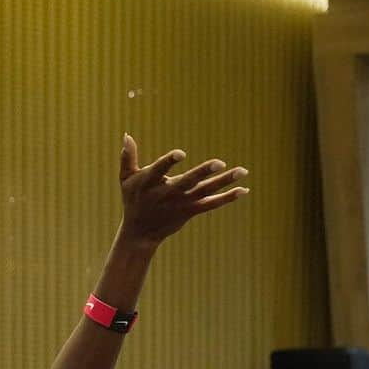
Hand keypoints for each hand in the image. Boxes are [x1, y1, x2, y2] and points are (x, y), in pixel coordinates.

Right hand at [119, 134, 247, 247]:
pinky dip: (227, 198)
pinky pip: (211, 204)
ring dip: (224, 182)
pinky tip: (243, 190)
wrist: (139, 234)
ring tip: (243, 171)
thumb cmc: (133, 201)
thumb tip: (127, 135)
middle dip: (203, 173)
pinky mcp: (190, 211)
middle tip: (219, 162)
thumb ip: (127, 158)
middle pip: (187, 182)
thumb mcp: (126, 180)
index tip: (181, 153)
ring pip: (205, 191)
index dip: (169, 162)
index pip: (159, 170)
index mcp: (149, 184)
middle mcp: (167, 194)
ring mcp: (180, 204)